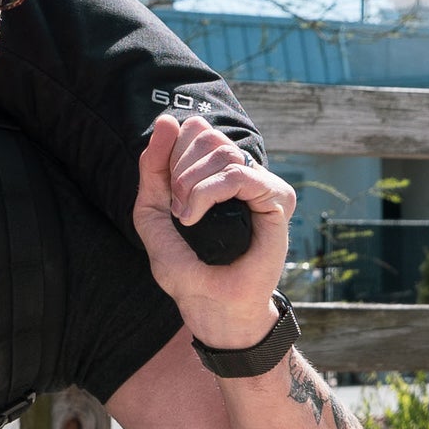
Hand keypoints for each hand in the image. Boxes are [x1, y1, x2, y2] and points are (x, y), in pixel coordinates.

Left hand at [133, 115, 294, 347]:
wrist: (212, 308)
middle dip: (177, 167)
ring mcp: (259, 185)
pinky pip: (238, 174)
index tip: (165, 189)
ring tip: (184, 217)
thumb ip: (153, 171)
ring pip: (222, 150)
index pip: (195, 129)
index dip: (171, 148)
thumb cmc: (186, 268)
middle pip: (206, 133)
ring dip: (189, 184)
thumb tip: (168, 120)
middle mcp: (239, 173)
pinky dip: (207, 193)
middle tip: (175, 208)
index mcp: (214, 172)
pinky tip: (193, 217)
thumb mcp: (152, 215)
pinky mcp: (276, 200)